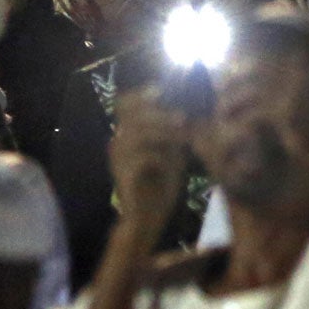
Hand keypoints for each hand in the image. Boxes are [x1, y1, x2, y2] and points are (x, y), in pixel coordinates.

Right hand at [108, 90, 190, 229]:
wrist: (150, 216)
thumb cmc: (162, 182)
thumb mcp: (172, 150)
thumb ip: (175, 128)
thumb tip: (189, 104)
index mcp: (127, 134)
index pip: (125, 103)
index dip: (142, 94)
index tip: (162, 92)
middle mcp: (118, 143)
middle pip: (132, 115)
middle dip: (159, 113)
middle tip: (182, 118)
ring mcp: (119, 160)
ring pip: (137, 133)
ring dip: (163, 131)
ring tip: (183, 134)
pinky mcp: (124, 176)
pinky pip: (142, 157)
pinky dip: (161, 154)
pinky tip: (174, 159)